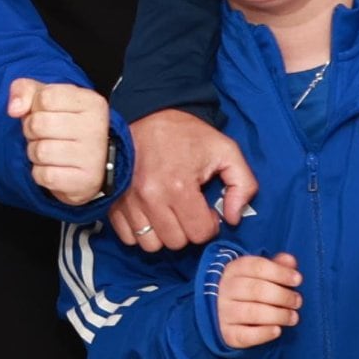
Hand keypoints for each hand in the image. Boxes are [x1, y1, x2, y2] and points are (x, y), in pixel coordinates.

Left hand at [9, 78, 116, 204]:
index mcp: (91, 102)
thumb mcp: (46, 99)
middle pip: (39, 124)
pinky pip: (44, 175)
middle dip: (31, 131)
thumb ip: (25, 90)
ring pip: (40, 151)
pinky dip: (40, 173)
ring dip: (35, 153)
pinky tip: (54, 167)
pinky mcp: (85, 181)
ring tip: (49, 151)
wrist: (86, 165)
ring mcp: (93, 156)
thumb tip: (14, 109)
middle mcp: (96, 127)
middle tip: (44, 135)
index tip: (45, 114)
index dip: (35, 107)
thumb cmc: (63, 125)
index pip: (45, 97)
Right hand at [111, 110, 255, 247]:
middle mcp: (151, 197)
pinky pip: (128, 237)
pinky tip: (151, 215)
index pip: (200, 233)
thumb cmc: (187, 134)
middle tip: (189, 210)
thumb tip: (233, 218)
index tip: (207, 209)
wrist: (147, 114)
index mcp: (180, 186)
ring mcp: (129, 202)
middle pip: (176, 243)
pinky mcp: (115, 203)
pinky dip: (141, 231)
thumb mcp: (226, 150)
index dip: (209, 224)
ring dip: (163, 234)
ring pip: (150, 244)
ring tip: (169, 213)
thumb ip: (243, 185)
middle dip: (187, 230)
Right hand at [215, 249, 302, 350]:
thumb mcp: (259, 273)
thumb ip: (276, 265)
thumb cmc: (248, 289)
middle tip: (297, 301)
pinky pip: (245, 335)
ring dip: (279, 315)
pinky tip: (278, 330)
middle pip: (257, 290)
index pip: (258, 267)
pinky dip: (264, 333)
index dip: (281, 273)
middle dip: (283, 296)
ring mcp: (223, 312)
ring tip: (293, 317)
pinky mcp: (227, 333)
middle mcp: (225, 290)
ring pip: (253, 313)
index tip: (298, 280)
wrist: (221, 312)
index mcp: (234, 270)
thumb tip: (290, 261)